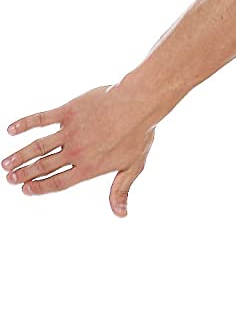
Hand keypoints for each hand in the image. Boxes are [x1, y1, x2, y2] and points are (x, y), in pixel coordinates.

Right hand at [3, 83, 155, 217]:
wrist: (138, 104)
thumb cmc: (138, 136)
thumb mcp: (133, 167)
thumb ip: (120, 190)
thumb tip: (121, 214)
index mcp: (89, 167)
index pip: (59, 182)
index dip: (40, 187)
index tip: (25, 190)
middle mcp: (76, 151)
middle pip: (44, 166)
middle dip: (25, 174)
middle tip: (9, 178)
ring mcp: (70, 131)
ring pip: (38, 146)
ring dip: (20, 155)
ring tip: (6, 163)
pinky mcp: (68, 111)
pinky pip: (42, 119)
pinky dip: (25, 124)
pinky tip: (11, 129)